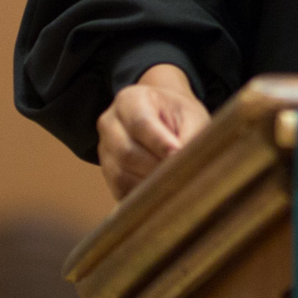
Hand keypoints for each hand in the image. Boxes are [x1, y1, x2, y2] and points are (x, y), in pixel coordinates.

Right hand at [97, 63, 205, 199]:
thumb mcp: (192, 118)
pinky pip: (120, 190)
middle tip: (182, 175)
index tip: (178, 154)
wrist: (165, 118)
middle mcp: (110, 123)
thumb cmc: (180, 116)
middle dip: (156, 167)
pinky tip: (163, 196)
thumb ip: (190, 137)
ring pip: (121, 175)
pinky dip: (142, 197)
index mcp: (129, 100)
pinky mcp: (108, 173)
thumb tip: (188, 164)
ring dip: (149, 185)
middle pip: (126, 152)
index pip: (140, 123)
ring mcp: (105, 150)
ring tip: (176, 186)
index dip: (159, 142)